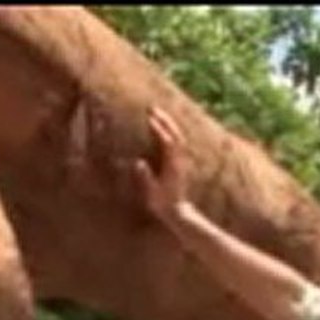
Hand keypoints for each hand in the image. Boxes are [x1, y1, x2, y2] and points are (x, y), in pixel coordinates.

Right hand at [135, 106, 189, 222]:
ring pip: (178, 137)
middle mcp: (179, 161)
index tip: (149, 119)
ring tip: (156, 113)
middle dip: (165, 120)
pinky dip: (170, 131)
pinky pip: (177, 142)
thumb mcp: (151, 193)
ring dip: (168, 123)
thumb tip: (138, 162)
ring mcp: (181, 161)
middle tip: (152, 108)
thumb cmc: (163, 204)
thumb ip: (145, 178)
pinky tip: (163, 127)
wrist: (178, 212)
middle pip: (176, 135)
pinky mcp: (180, 163)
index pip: (168, 143)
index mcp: (173, 166)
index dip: (159, 130)